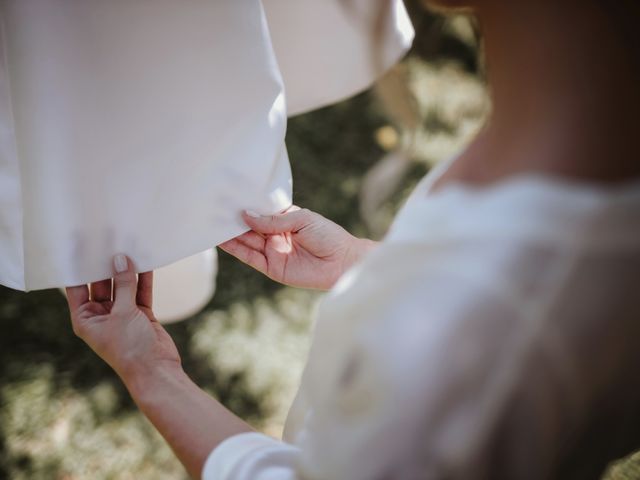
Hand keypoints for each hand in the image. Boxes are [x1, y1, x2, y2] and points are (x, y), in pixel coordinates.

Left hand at [66, 255, 180, 381]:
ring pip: (122, 286)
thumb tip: (120, 259)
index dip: (78, 267)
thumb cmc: (130, 347)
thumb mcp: (123, 313)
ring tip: (128, 245)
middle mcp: (101, 315)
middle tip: (107, 240)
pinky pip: (140, 291)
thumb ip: (123, 285)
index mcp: (85, 318)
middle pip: (100, 284)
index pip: (77, 287)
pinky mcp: (141, 314)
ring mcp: (122, 314)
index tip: (80, 244)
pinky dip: (143, 278)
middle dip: (105, 264)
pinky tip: (146, 261)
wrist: (156, 370)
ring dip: (126, 270)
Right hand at [219, 207, 376, 289]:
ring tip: (210, 223)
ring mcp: (272, 251)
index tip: (227, 195)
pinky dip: (236, 249)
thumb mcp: (302, 220)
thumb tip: (245, 214)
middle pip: (249, 226)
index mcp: (284, 219)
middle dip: (232, 218)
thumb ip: (273, 220)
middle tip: (211, 209)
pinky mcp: (272, 268)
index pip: (260, 211)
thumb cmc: (328, 236)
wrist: (343, 262)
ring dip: (229, 233)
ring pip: (246, 241)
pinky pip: (250, 257)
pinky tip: (222, 240)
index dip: (245, 204)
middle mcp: (275, 234)